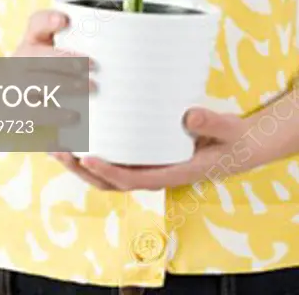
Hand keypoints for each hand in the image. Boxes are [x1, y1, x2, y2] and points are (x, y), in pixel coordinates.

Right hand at [13, 0, 96, 129]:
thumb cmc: (36, 62)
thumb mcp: (44, 37)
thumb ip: (63, 11)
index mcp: (30, 41)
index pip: (36, 24)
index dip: (48, 20)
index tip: (64, 19)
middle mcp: (19, 63)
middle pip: (37, 59)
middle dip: (63, 62)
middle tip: (91, 67)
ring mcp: (14, 90)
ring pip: (32, 91)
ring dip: (57, 95)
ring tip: (84, 100)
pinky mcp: (17, 116)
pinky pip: (32, 124)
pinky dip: (51, 130)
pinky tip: (72, 133)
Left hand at [50, 107, 248, 190]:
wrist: (241, 147)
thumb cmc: (233, 139)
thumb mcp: (229, 129)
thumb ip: (211, 123)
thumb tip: (189, 116)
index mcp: (173, 173)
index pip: (132, 179)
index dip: (107, 171)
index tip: (86, 156)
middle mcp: (157, 174)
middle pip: (110, 183)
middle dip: (81, 169)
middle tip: (58, 148)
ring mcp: (150, 167)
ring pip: (108, 175)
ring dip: (81, 164)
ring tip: (56, 143)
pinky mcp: (148, 157)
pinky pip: (117, 161)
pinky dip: (95, 154)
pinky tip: (80, 135)